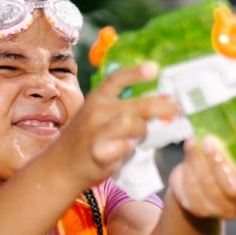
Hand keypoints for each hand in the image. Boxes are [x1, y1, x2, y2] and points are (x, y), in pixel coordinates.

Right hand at [57, 63, 177, 186]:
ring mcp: (97, 133)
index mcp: (97, 99)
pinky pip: (125, 149)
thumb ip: (121, 108)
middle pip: (135, 106)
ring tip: (139, 138)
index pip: (117, 80)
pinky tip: (124, 152)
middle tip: (175, 109)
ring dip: (142, 132)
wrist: (60, 165)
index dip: (136, 73)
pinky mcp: (99, 153)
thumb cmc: (85, 139)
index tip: (154, 69)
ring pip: (133, 126)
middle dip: (159, 106)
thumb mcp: (96, 114)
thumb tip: (159, 103)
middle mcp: (96, 112)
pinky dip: (129, 150)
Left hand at [166, 127, 235, 219]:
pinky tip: (187, 159)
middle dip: (220, 164)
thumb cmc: (230, 156)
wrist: (203, 173)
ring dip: (199, 163)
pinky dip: (188, 172)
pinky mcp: (200, 210)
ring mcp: (223, 210)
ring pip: (210, 189)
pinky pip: (192, 192)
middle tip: (209, 142)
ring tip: (193, 143)